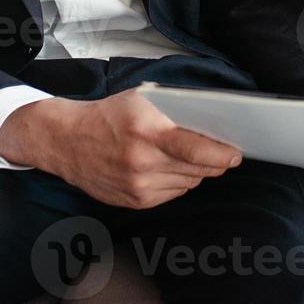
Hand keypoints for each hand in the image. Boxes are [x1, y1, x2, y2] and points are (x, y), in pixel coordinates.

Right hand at [0, 89, 241, 208]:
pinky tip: (169, 167)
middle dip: (214, 162)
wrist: (67, 141)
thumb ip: (176, 113)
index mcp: (147, 134)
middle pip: (197, 171)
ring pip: (188, 184)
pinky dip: (179, 182)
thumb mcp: (143, 101)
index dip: (222, 155)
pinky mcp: (134, 202)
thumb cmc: (108, 116)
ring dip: (197, 172)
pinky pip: (173, 194)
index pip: (196, 151)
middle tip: (223, 153)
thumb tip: (213, 125)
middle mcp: (142, 164)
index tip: (236, 154)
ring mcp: (137, 187)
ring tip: (191, 157)